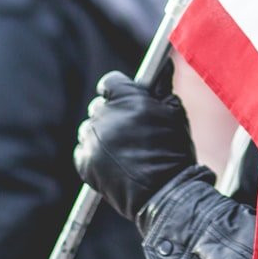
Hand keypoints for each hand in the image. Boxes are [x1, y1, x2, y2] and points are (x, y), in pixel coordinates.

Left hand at [74, 70, 195, 222]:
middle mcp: (106, 116)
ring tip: (123, 150)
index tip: (124, 99)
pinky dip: (93, 154)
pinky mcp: (85, 163)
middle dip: (111, 114)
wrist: (166, 194)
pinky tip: (113, 163)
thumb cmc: (175, 151)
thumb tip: (165, 64)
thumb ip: (163, 88)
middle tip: (129, 130)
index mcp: (128, 99)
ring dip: (101, 135)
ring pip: (89, 129)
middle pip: (98, 106)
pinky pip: (82, 150)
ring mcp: (93, 141)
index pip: (110, 82)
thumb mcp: (174, 114)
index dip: (117, 90)